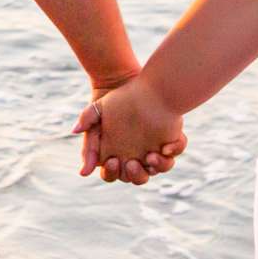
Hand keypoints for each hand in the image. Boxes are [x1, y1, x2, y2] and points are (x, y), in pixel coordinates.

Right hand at [73, 77, 187, 185]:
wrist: (134, 81)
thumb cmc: (114, 101)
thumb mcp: (95, 115)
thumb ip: (87, 142)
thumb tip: (83, 172)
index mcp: (118, 154)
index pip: (112, 174)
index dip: (111, 172)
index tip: (112, 160)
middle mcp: (137, 156)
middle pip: (137, 177)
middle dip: (135, 174)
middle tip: (131, 163)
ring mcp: (155, 149)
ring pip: (157, 169)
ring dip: (155, 167)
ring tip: (150, 157)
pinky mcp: (170, 139)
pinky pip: (174, 152)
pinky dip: (173, 151)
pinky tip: (165, 147)